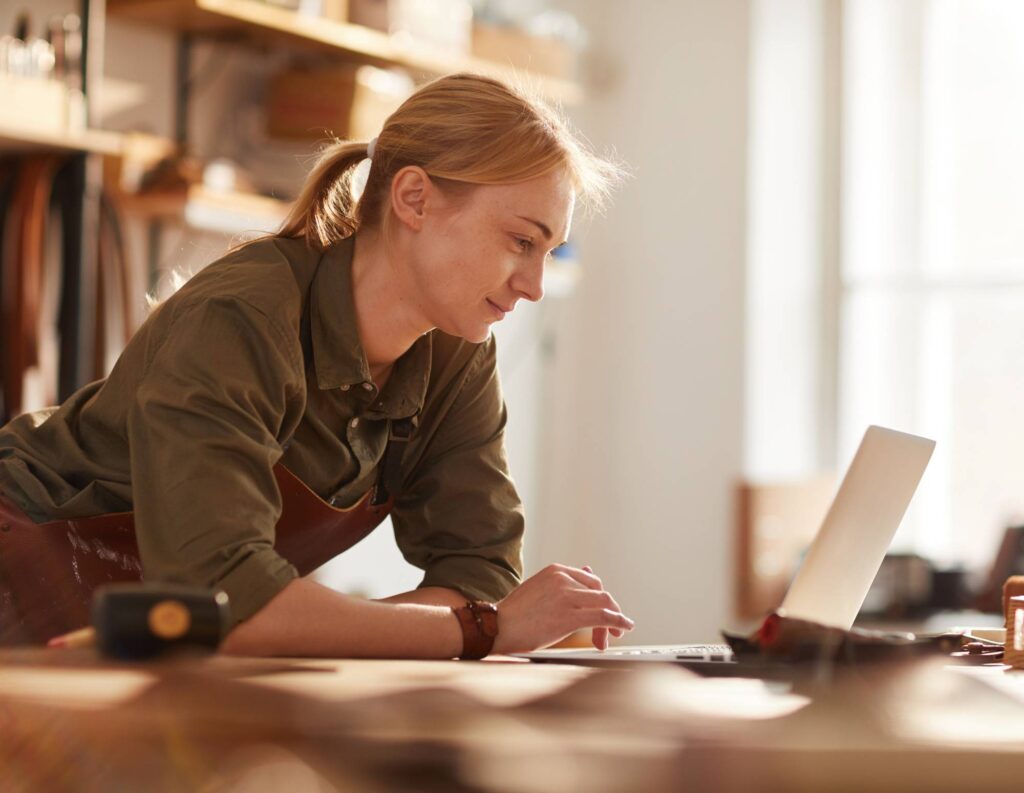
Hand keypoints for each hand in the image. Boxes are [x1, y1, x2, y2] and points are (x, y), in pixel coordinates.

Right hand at [491, 563, 634, 654]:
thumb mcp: (540, 589)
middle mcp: (563, 579)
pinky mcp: (569, 617)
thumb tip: (588, 571)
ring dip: (613, 621)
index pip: (591, 581)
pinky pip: (603, 617)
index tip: (603, 614)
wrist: (496, 627)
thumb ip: (564, 584)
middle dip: (609, 610)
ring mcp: (567, 596)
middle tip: (609, 630)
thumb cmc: (516, 613)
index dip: (600, 599)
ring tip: (612, 636)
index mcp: (556, 570)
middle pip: (600, 592)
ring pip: (605, 603)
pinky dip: (618, 622)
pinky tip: (623, 628)